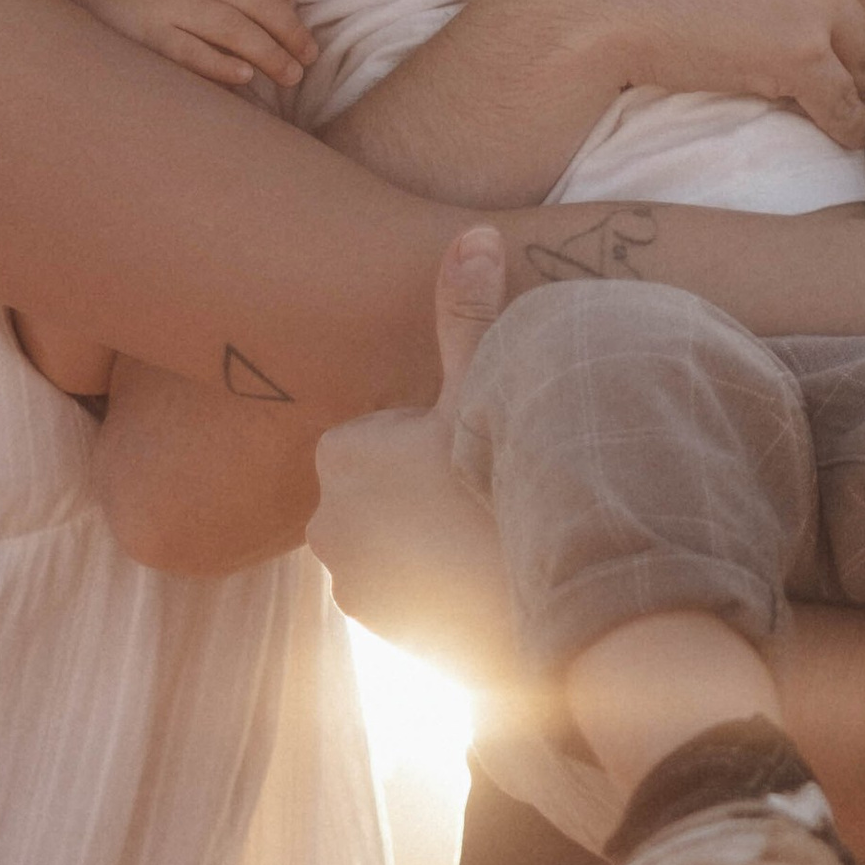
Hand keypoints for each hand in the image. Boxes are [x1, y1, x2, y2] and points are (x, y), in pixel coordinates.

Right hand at [68, 0, 341, 94]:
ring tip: (289, 76)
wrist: (76, 11)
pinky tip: (245, 80)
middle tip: (309, 56)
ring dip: (267, 52)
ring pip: (230, 26)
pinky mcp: (147, 37)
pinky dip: (221, 65)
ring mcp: (167, 4)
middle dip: (288, 26)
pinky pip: (191, 52)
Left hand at [307, 228, 524, 685]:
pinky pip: (400, 586)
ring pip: (389, 536)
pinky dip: (429, 582)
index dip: (428, 435)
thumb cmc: (505, 486)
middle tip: (478, 494)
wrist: (541, 605)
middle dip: (416, 486)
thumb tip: (474, 234)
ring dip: (423, 534)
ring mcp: (348, 583)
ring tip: (481, 533)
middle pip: (378, 484)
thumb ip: (468, 312)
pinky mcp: (374, 631)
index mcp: (340, 454)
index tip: (466, 451)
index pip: (378, 430)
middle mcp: (323, 521)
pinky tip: (475, 574)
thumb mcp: (487, 389)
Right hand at [493, 0, 864, 147]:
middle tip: (800, 62)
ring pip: (860, 59)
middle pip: (862, 7)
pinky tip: (831, 132)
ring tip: (818, 101)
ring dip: (846, 86)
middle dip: (840, 39)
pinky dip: (843, 126)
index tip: (790, 8)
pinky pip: (846, 106)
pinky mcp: (805, 54)